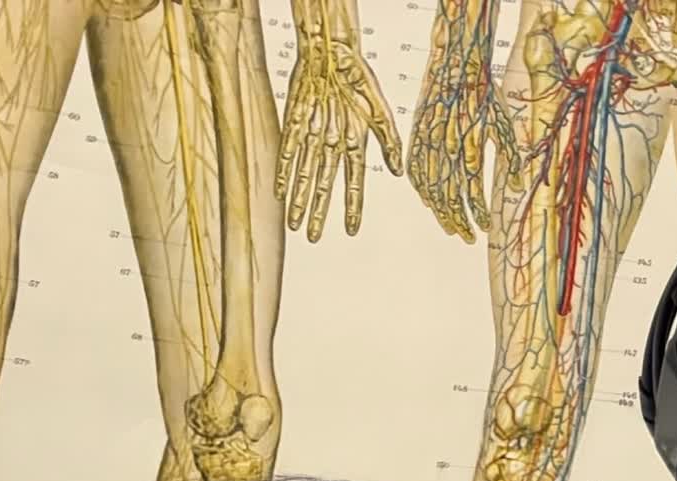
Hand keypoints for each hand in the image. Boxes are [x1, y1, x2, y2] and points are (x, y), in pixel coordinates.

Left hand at [276, 9, 402, 241]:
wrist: (333, 48)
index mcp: (354, 142)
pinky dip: (283, 171)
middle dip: (317, 211)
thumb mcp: (379, 109)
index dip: (352, 207)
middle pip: (324, 184)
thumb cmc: (358, 76)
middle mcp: (332, 143)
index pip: (353, 182)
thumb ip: (389, 141)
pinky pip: (288, 151)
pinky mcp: (295, 121)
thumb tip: (397, 173)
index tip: (350, 231)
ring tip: (293, 224)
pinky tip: (279, 191)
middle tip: (311, 236)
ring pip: (303, 173)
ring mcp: (312, 134)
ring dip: (298, 199)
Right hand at [407, 9, 522, 241]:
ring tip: (450, 227)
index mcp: (469, 149)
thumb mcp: (503, 123)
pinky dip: (422, 192)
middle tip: (467, 236)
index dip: (479, 215)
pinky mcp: (417, 138)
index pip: (473, 194)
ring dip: (441, 214)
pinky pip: (416, 174)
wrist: (458, 63)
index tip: (485, 227)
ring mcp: (429, 146)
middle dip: (459, 223)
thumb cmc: (484, 93)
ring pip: (431, 192)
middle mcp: (447, 152)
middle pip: (449, 200)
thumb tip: (517, 186)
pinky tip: (430, 203)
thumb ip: (510, 157)